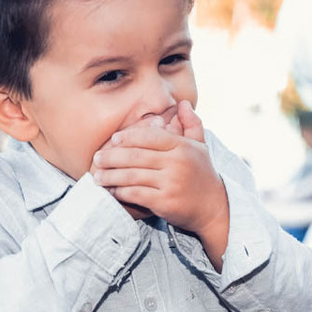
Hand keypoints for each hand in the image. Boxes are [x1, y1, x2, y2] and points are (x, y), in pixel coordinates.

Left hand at [92, 101, 226, 236]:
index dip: (128, 137)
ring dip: (111, 176)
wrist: (214, 208)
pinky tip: (112, 191)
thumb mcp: (200, 147)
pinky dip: (120, 192)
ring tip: (99, 177)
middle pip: (135, 156)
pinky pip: (135, 193)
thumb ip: (192, 124)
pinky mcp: (165, 202)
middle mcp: (176, 163)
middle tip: (97, 159)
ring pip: (132, 175)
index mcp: (182, 146)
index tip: (113, 140)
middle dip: (111, 157)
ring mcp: (171, 183)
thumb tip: (183, 103)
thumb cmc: (203, 176)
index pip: (149, 136)